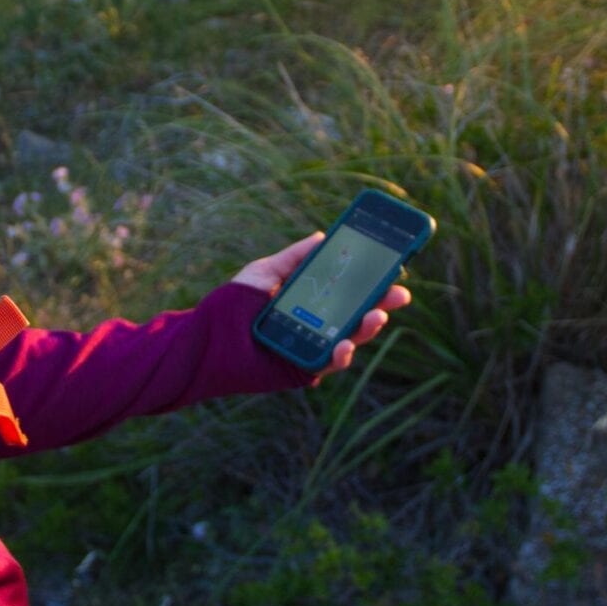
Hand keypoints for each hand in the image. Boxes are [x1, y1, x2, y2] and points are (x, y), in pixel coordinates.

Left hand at [232, 233, 412, 376]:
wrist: (205, 337)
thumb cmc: (231, 304)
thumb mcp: (266, 272)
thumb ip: (294, 258)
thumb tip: (323, 236)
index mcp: (310, 300)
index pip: (348, 290)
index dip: (371, 281)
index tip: (393, 267)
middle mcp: (316, 324)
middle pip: (357, 314)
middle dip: (381, 304)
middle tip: (400, 293)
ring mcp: (312, 347)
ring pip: (350, 340)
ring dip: (368, 328)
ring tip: (377, 316)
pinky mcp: (302, 369)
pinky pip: (328, 363)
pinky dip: (341, 354)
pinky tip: (345, 343)